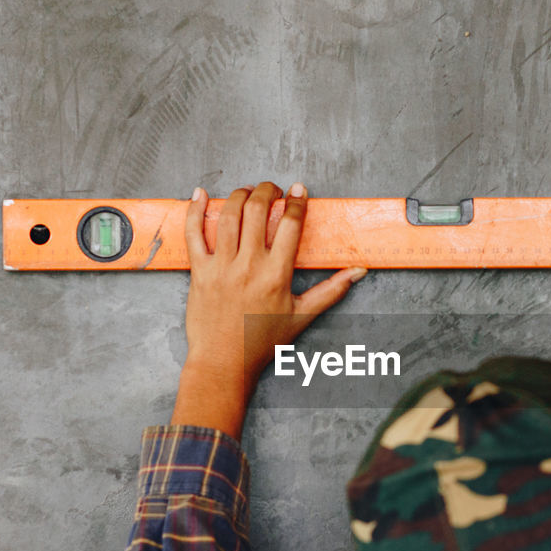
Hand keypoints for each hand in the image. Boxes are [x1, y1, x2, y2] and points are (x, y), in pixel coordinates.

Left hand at [171, 182, 367, 435]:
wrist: (224, 362)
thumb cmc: (262, 342)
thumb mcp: (302, 315)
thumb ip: (331, 291)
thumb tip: (357, 273)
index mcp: (276, 274)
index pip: (289, 224)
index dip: (296, 202)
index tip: (299, 191)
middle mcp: (248, 265)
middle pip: (257, 210)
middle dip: (266, 191)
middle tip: (272, 189)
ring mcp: (221, 266)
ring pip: (228, 216)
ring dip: (238, 195)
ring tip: (247, 192)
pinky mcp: (199, 271)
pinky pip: (193, 234)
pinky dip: (195, 211)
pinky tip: (200, 194)